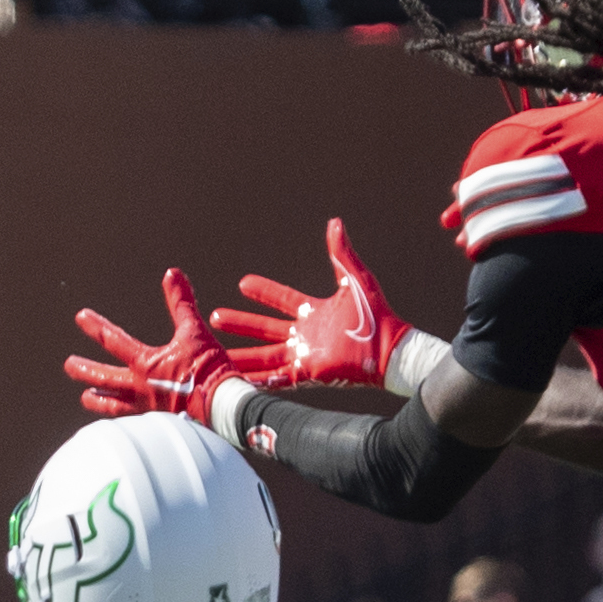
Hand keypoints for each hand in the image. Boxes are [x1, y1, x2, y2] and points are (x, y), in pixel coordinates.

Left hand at [64, 269, 234, 423]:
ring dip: (98, 399)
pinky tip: (119, 416)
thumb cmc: (210, 370)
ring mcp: (148, 409)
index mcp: (147, 365)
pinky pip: (133, 420)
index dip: (95, 327)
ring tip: (85, 397)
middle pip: (105, 378)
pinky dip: (122, 417)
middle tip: (69, 365)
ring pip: (113, 406)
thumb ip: (181, 303)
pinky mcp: (160, 422)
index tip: (80, 317)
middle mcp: (141, 388)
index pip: (113, 341)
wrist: (223, 408)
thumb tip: (172, 273)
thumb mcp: (195, 331)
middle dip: (85, 370)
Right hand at [209, 219, 408, 390]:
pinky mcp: (307, 372)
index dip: (264, 292)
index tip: (243, 283)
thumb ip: (341, 253)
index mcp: (315, 312)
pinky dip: (257, 379)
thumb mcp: (355, 278)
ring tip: (216, 351)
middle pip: (264, 328)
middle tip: (214, 316)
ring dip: (240, 353)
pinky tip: (236, 378)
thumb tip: (334, 223)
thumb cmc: (376, 315)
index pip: (283, 299)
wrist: (388, 346)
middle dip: (240, 322)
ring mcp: (304, 355)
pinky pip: (276, 377)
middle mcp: (305, 334)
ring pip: (264, 355)